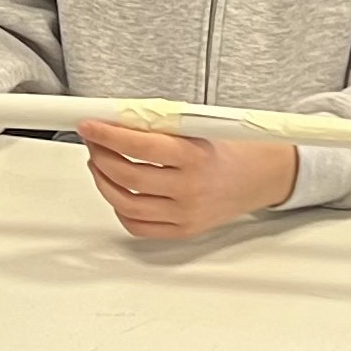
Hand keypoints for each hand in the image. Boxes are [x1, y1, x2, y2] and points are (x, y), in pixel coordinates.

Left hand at [75, 120, 298, 237]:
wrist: (260, 177)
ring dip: (103, 181)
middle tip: (94, 142)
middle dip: (101, 156)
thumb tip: (117, 120)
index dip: (108, 135)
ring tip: (100, 164)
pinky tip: (118, 190)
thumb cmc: (229, 149)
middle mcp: (189, 189)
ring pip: (125, 204)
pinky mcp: (181, 230)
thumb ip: (160, 126)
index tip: (90, 126)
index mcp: (195, 156)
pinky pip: (136, 226)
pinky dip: (119, 207)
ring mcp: (184, 214)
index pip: (139, 146)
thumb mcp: (199, 128)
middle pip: (127, 177)